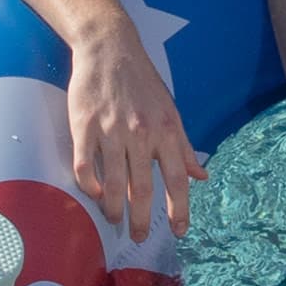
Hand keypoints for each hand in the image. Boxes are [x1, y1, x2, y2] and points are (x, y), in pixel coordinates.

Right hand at [68, 28, 209, 241]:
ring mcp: (111, 131)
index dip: (180, 208)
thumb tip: (201, 176)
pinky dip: (90, 186)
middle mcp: (141, 134)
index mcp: (167, 130)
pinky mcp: (84, 127)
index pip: (177, 178)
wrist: (110, 49)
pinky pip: (86, 167)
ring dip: (114, 208)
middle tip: (139, 237)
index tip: (181, 231)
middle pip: (143, 188)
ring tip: (114, 220)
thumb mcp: (172, 111)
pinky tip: (94, 195)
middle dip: (142, 219)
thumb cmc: (144, 82)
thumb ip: (184, 147)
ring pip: (113, 183)